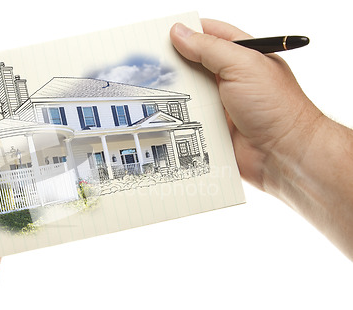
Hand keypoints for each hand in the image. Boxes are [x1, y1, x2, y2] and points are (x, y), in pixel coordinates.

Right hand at [170, 19, 352, 260]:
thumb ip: (209, 49)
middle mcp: (231, 78)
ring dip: (173, 93)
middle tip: (147, 64)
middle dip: (173, 64)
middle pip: (195, 64)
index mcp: (243, 56)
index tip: (161, 35)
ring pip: (189, 93)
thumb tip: (179, 33)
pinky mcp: (215, 128)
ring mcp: (223, 104)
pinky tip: (160, 117)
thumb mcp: (242, 66)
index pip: (210, 34)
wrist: (284, 155)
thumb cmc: (275, 107)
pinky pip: (190, 120)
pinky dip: (177, 119)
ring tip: (147, 89)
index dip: (187, 31)